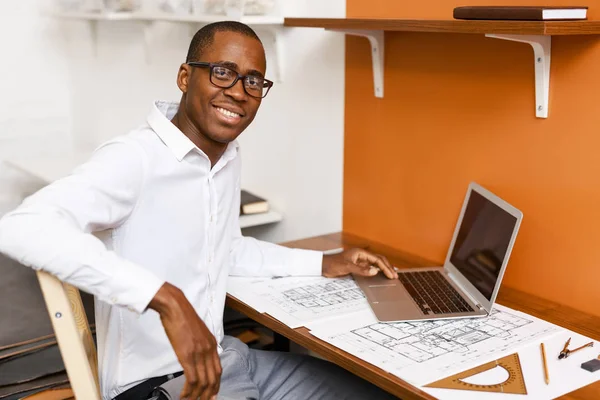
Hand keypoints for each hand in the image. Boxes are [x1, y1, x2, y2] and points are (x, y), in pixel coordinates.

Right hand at [149, 283, 221, 399]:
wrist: (175, 307)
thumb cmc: (182, 317)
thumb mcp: (197, 331)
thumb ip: (200, 344)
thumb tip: (197, 354)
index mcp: (212, 344)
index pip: (218, 369)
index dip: (216, 384)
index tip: (212, 394)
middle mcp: (208, 350)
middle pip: (213, 378)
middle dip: (209, 394)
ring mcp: (199, 353)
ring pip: (203, 382)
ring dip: (197, 396)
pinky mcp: (188, 355)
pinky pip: (192, 379)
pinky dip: (189, 391)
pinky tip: (184, 396)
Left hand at [322, 248, 397, 278]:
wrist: (323, 266)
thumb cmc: (333, 263)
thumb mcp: (347, 267)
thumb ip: (361, 269)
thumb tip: (375, 271)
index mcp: (360, 253)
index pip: (377, 259)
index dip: (385, 267)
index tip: (391, 275)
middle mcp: (361, 255)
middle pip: (378, 260)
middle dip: (387, 267)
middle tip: (395, 276)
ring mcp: (360, 260)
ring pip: (375, 263)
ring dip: (383, 268)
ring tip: (391, 275)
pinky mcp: (357, 266)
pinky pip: (370, 268)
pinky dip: (377, 271)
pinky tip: (380, 275)